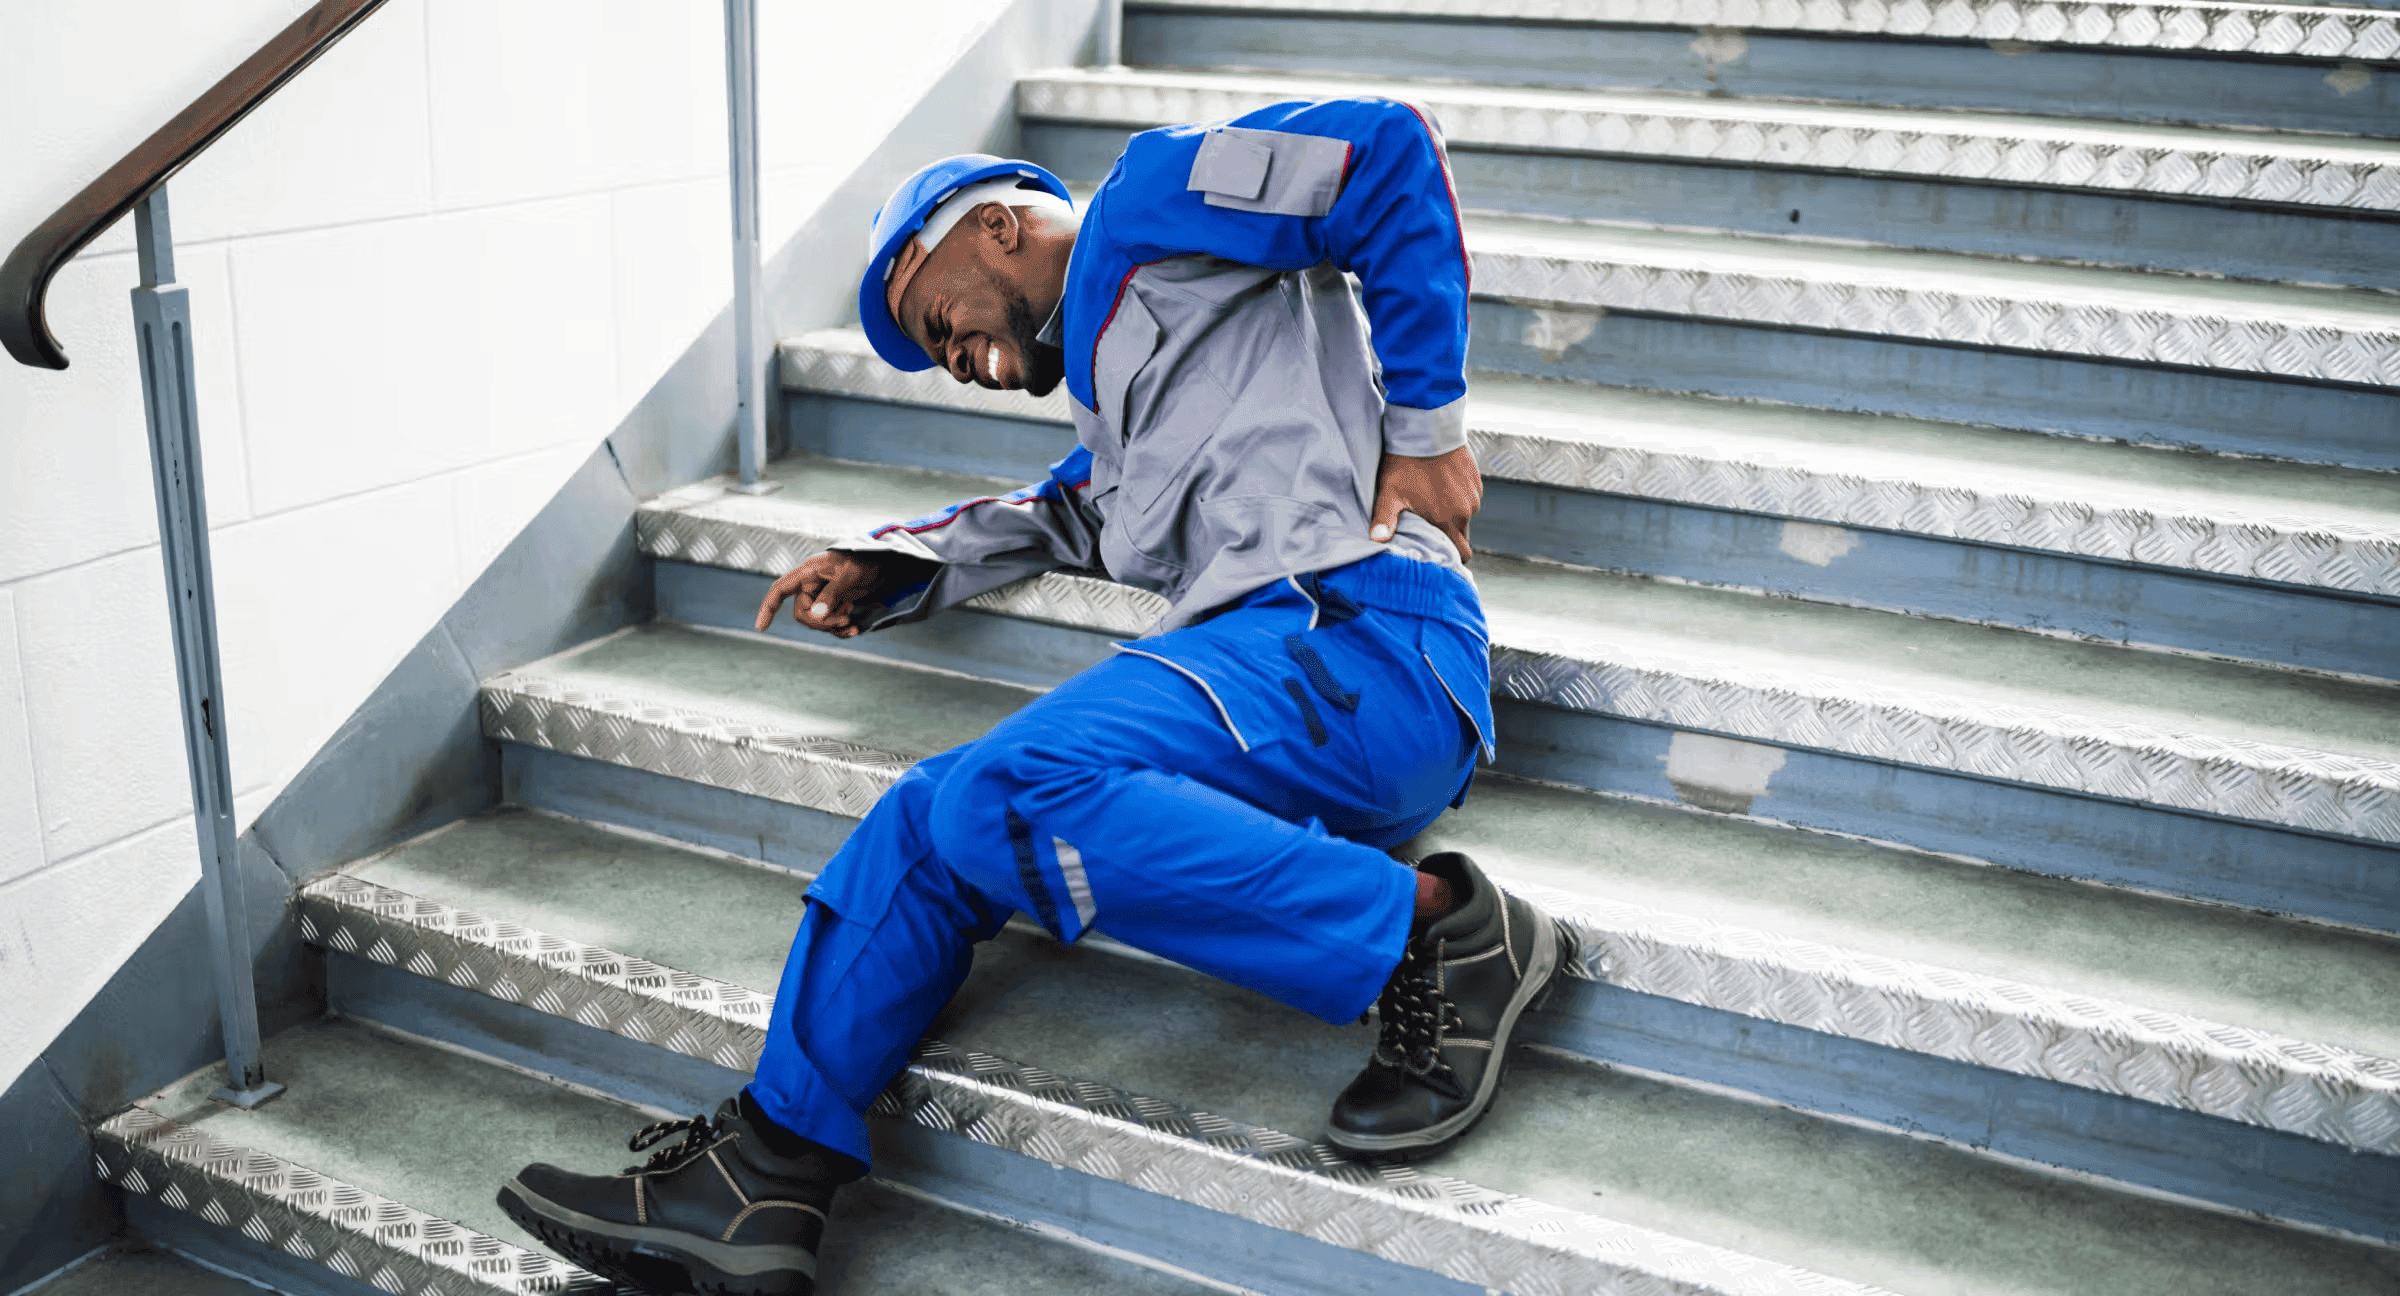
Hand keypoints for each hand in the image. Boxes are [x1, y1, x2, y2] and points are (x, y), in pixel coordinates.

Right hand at [755, 551, 886, 638]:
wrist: (885, 563)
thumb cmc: (865, 561)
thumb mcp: (849, 575)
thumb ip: (832, 594)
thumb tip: (815, 615)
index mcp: (808, 572)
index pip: (780, 589)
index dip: (768, 607)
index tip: (760, 628)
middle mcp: (811, 585)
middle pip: (801, 613)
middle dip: (821, 621)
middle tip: (845, 617)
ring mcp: (821, 596)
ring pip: (815, 621)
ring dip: (832, 625)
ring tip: (851, 616)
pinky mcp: (833, 606)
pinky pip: (829, 625)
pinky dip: (840, 630)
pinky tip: (855, 629)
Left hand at [1370, 445, 1481, 562]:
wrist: (1427, 430)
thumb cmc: (1406, 462)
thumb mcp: (1390, 492)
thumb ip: (1384, 519)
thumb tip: (1377, 539)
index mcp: (1447, 519)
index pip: (1460, 552)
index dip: (1450, 556)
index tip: (1438, 552)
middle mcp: (1465, 510)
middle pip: (1462, 536)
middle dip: (1449, 537)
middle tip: (1430, 526)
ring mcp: (1473, 495)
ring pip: (1465, 516)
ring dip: (1453, 515)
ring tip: (1433, 502)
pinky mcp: (1476, 481)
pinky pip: (1469, 498)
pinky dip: (1458, 498)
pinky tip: (1442, 487)